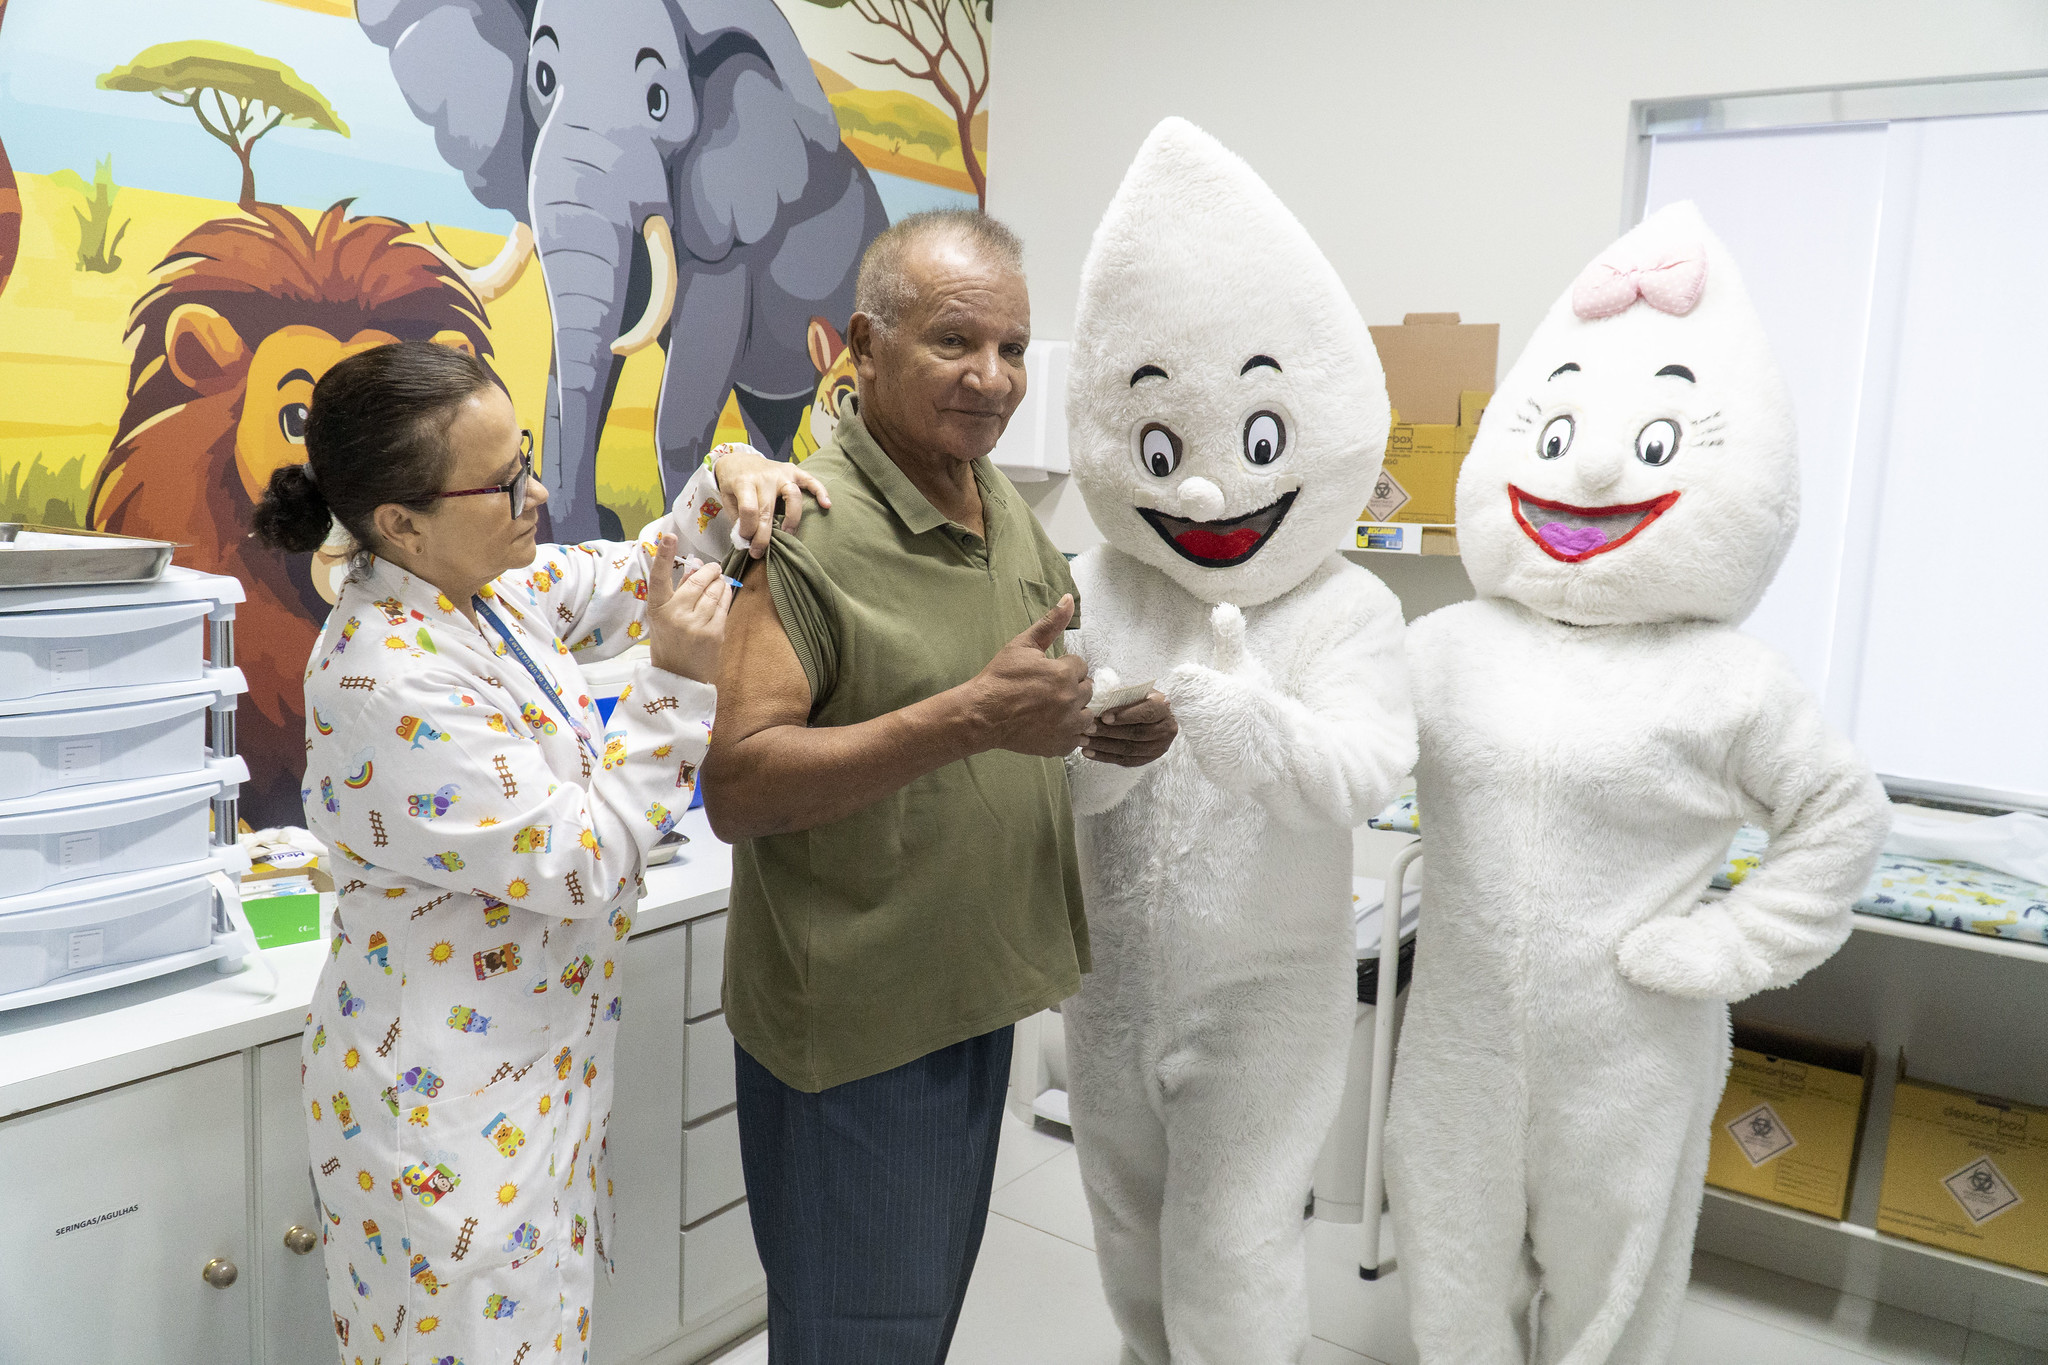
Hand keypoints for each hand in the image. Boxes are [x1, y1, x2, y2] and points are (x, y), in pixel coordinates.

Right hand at [645, 534, 730, 681]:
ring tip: (718, 580)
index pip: (659, 577)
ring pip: (714, 591)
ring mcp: (695, 624)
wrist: (679, 677)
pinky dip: (726, 594)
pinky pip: (724, 605)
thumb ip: (678, 588)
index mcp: (657, 608)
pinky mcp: (713, 633)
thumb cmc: (669, 642)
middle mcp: (675, 614)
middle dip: (709, 570)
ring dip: (719, 581)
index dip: (664, 555)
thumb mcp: (665, 615)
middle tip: (713, 567)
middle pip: (698, 580)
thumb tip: (695, 563)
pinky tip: (724, 592)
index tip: (669, 536)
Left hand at [711, 443, 830, 559]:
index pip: (749, 510)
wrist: (738, 460)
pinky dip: (820, 492)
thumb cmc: (733, 483)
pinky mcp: (793, 471)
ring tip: (787, 535)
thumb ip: (738, 518)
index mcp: (744, 482)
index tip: (746, 541)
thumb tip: (749, 540)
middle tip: (760, 552)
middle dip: (764, 536)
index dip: (748, 530)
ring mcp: (780, 473)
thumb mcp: (728, 498)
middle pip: (768, 510)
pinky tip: (826, 505)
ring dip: (791, 519)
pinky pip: (810, 480)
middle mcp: (764, 477)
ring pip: (792, 496)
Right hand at [961, 594, 1091, 757]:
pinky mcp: (1061, 745)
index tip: (1047, 673)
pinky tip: (1050, 725)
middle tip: (1047, 691)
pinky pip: (1077, 737)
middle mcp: (1071, 700)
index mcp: (1065, 674)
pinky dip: (1067, 732)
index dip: (1064, 667)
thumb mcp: (1023, 645)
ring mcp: (1068, 726)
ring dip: (1074, 710)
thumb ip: (1050, 624)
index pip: (1081, 666)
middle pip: (1086, 690)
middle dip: (1071, 687)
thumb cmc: (1000, 678)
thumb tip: (1068, 599)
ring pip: (1086, 715)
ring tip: (1051, 708)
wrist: (982, 714)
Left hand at [1082, 691, 1176, 767]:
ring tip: (1083, 741)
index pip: (1146, 712)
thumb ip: (1122, 695)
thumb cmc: (1140, 700)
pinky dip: (1104, 757)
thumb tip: (1097, 697)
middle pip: (1135, 733)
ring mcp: (1158, 747)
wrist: (1155, 717)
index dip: (1125, 715)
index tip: (1104, 716)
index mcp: (1163, 708)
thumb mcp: (1136, 693)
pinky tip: (1088, 752)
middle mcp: (1165, 729)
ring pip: (1128, 749)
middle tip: (1087, 728)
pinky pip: (1124, 761)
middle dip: (1108, 732)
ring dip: (1102, 745)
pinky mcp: (1148, 759)